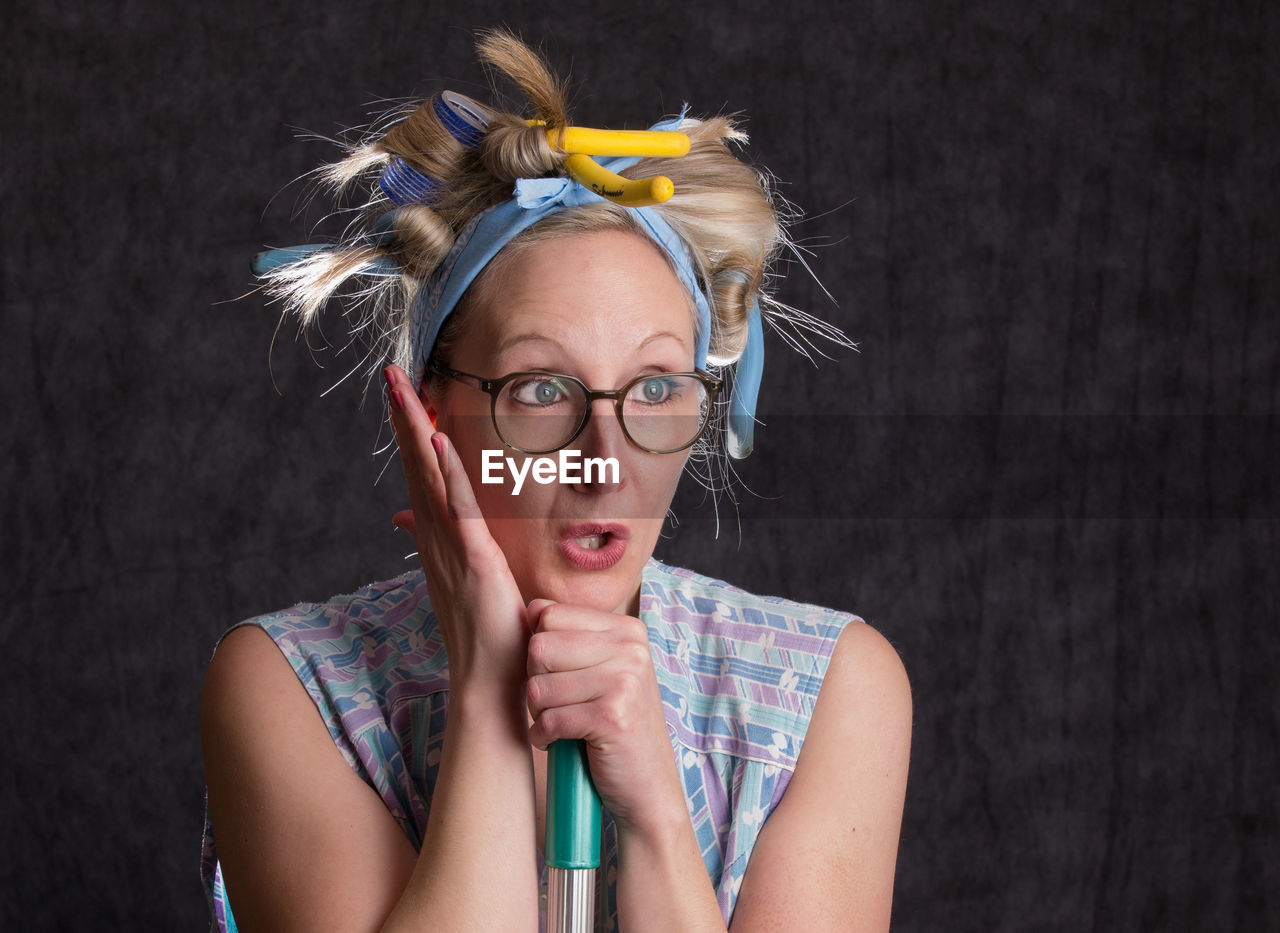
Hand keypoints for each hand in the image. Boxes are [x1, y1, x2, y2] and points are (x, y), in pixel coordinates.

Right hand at [384, 365, 528, 693]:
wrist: (491, 686)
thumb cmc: (489, 640)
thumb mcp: (469, 584)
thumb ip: (454, 550)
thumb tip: (427, 526)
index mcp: (439, 543)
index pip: (421, 477)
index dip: (411, 434)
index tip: (406, 395)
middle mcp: (436, 540)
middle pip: (415, 467)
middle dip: (404, 418)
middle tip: (392, 374)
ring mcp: (450, 549)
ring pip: (428, 477)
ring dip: (416, 430)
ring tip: (403, 389)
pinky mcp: (473, 561)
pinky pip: (458, 507)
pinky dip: (447, 471)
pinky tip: (439, 440)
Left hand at [524, 599, 685, 835]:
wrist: (648, 788)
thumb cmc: (614, 727)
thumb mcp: (601, 671)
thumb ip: (570, 637)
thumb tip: (530, 608)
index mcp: (626, 629)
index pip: (547, 613)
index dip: (539, 650)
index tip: (560, 678)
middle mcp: (631, 648)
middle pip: (538, 646)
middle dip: (536, 682)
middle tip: (559, 706)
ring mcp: (625, 680)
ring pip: (538, 685)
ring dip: (540, 713)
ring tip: (565, 724)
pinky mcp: (613, 716)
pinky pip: (548, 719)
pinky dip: (545, 737)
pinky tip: (563, 743)